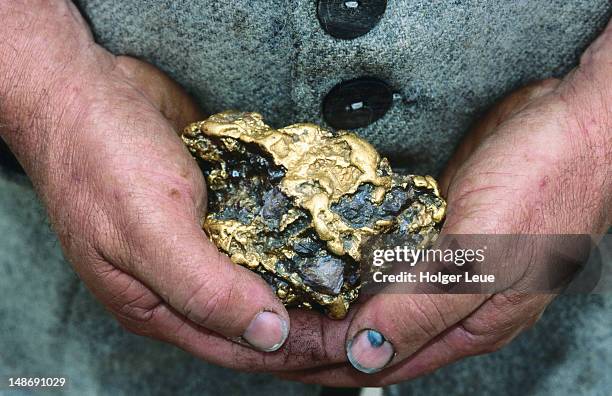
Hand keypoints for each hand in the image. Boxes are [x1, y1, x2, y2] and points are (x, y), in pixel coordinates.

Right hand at [0, 1, 349, 371]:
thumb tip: (267, 335)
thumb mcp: (149, 231)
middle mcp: (183, 279)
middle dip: (311, 322)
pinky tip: (327, 237)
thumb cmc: (99, 160)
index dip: (298, 348)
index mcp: (159, 304)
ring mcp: (201, 241)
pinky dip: (293, 238)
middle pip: (257, 316)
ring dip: (305, 282)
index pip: (241, 345)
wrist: (83, 89)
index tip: (353, 343)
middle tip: (368, 317)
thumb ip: (205, 289)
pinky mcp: (216, 205)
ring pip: (262, 276)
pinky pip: (262, 233)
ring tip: (358, 284)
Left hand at [278, 20, 610, 386]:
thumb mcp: (486, 258)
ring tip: (279, 294)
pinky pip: (379, 252)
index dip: (325, 360)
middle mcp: (447, 300)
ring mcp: (437, 261)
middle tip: (264, 325)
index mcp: (466, 322)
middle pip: (369, 331)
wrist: (571, 122)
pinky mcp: (430, 225)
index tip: (276, 353)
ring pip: (371, 294)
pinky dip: (347, 258)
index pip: (380, 359)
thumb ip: (425, 308)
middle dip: (318, 336)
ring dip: (329, 298)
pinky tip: (318, 250)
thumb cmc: (546, 187)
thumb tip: (364, 353)